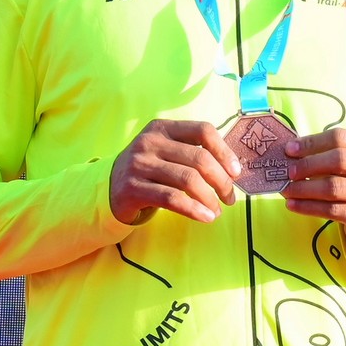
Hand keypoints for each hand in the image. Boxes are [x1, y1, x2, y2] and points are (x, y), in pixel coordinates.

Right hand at [109, 118, 238, 227]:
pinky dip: (194, 209)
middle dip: (222, 181)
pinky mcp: (133, 188)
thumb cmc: (149, 171)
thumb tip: (233, 170)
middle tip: (229, 198)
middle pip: (199, 158)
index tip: (236, 173)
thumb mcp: (166, 152)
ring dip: (210, 198)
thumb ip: (193, 153)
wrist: (109, 189)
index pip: (203, 130)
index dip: (225, 151)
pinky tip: (205, 217)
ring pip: (188, 180)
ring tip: (217, 211)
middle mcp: (150, 142)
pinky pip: (172, 199)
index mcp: (163, 127)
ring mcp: (140, 164)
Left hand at [283, 127, 345, 253]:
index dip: (312, 142)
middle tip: (288, 171)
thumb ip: (329, 156)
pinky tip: (293, 205)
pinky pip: (332, 210)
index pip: (341, 138)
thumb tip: (291, 152)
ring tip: (286, 190)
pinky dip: (308, 207)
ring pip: (334, 187)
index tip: (290, 149)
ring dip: (304, 188)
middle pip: (339, 160)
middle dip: (308, 165)